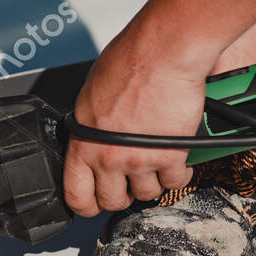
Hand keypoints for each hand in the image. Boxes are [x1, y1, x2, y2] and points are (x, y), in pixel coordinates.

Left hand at [62, 28, 211, 215]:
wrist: (163, 51)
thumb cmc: (130, 61)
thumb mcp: (92, 95)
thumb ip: (91, 125)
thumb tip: (94, 136)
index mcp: (83, 141)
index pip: (75, 193)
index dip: (86, 204)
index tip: (95, 202)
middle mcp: (108, 155)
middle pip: (113, 201)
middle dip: (124, 194)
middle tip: (131, 181)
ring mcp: (138, 159)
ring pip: (147, 194)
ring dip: (153, 181)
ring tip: (157, 162)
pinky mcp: (169, 157)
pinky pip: (175, 182)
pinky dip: (179, 174)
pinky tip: (178, 160)